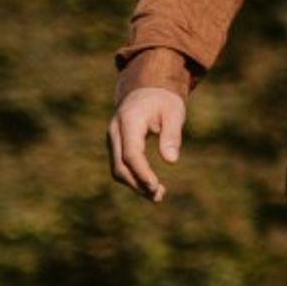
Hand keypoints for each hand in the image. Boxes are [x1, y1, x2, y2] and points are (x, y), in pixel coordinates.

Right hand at [108, 87, 187, 202]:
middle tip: (159, 195)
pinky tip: (151, 187)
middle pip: (120, 166)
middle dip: (138, 184)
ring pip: (117, 169)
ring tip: (158, 196)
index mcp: (128, 121)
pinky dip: (133, 179)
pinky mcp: (116, 146)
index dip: (142, 172)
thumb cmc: (163, 101)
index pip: (131, 153)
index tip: (155, 186)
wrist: (146, 90)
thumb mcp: (174, 112)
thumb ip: (172, 134)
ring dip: (135, 185)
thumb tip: (171, 161)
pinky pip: (120, 166)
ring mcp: (112, 140)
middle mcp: (115, 131)